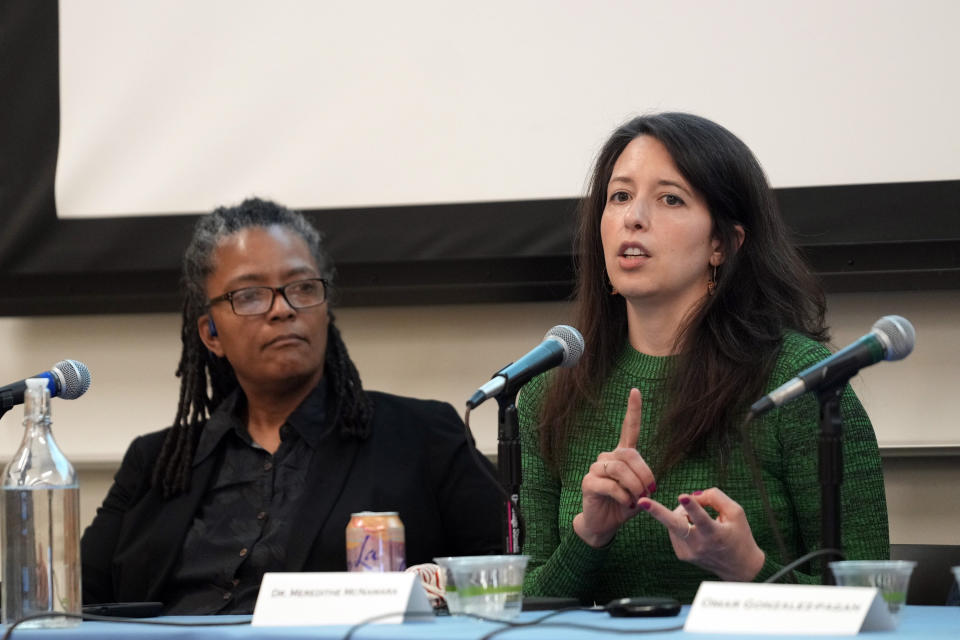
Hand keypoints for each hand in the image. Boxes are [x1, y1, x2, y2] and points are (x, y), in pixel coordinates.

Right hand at [573, 388, 655, 547]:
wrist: (605, 524)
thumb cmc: (624, 506)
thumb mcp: (640, 493)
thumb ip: (643, 482)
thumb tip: (645, 485)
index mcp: (622, 456)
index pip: (629, 429)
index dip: (633, 410)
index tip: (635, 390)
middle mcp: (607, 458)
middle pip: (629, 455)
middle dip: (644, 474)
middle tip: (649, 492)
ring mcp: (595, 469)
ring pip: (619, 469)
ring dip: (634, 487)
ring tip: (636, 499)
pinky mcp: (588, 483)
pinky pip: (610, 485)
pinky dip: (623, 496)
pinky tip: (625, 504)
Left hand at [638, 488, 765, 581]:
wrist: (739, 568)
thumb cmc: (739, 535)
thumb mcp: (736, 513)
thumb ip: (715, 497)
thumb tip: (691, 495)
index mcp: (715, 534)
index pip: (703, 518)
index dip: (693, 506)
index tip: (683, 497)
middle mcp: (700, 545)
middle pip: (674, 525)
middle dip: (656, 511)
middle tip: (641, 501)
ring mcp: (688, 552)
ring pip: (675, 521)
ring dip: (683, 514)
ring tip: (700, 521)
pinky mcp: (681, 555)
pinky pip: (676, 530)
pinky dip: (683, 524)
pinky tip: (696, 531)